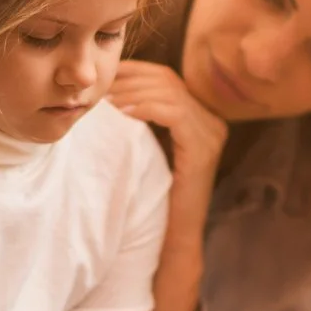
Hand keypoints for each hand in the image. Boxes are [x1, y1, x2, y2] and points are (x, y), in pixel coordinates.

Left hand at [110, 60, 226, 310]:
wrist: (172, 239)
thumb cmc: (152, 196)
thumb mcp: (145, 150)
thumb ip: (140, 120)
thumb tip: (107, 91)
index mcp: (200, 116)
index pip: (165, 77)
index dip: (133, 71)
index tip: (101, 76)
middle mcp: (212, 121)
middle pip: (168, 80)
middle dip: (129, 79)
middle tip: (98, 87)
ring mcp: (211, 134)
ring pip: (170, 92)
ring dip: (133, 91)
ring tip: (106, 99)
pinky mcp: (204, 149)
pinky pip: (176, 113)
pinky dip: (147, 107)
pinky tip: (123, 111)